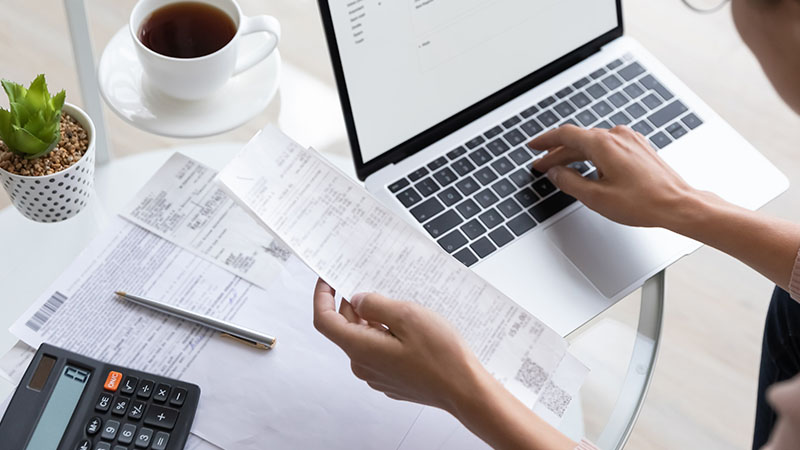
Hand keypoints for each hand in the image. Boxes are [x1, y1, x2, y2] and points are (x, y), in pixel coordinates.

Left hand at [312, 279, 485, 413]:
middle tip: (374, 285)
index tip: (329, 280)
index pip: (325, 320)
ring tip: (399, 307)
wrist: (465, 390)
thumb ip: (375, 304)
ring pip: (364, 339)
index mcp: (360, 348)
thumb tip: (358, 300)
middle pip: (345, 328)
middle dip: (354, 305)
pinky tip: (408, 329)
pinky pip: (379, 351)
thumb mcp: (407, 316)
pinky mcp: (391, 380)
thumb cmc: (441, 357)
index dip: (322, 296)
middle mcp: (363, 366)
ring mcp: (377, 375)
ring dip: (373, 320)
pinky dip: (385, 335)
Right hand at [529, 124, 702, 227]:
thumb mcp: (596, 197)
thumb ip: (569, 182)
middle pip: (578, 140)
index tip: (533, 146)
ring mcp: (630, 140)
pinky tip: (589, 168)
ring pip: (593, 143)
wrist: (678, 204)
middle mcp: (617, 136)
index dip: (545, 141)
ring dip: (575, 155)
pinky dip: (593, 155)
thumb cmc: (644, 202)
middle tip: (542, 166)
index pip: (565, 135)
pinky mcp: (639, 147)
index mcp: (603, 144)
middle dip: (557, 153)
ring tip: (562, 169)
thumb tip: (556, 173)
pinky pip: (608, 146)